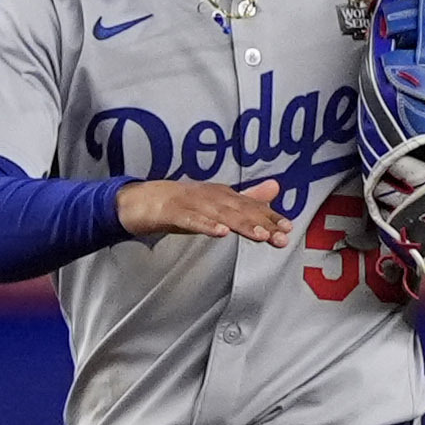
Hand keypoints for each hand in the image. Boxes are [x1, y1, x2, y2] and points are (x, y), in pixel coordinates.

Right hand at [116, 178, 296, 246]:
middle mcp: (208, 196)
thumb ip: (245, 199)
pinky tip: (220, 233)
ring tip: (259, 236)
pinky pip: (191, 220)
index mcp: (220, 195)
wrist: (136, 201)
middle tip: (280, 236)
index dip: (269, 217)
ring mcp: (189, 203)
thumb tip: (275, 188)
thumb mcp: (215, 203)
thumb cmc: (178, 205)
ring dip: (240, 224)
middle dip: (261, 223)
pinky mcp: (171, 212)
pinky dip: (206, 225)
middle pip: (239, 210)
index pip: (249, 206)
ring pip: (219, 215)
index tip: (288, 229)